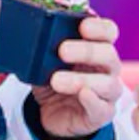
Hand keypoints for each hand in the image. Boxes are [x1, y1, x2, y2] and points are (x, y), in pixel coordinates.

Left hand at [31, 15, 123, 137]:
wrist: (51, 111)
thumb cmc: (55, 78)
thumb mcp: (45, 60)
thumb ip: (45, 46)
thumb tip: (29, 31)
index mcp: (98, 47)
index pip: (108, 32)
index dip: (99, 27)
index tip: (83, 26)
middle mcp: (108, 68)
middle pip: (109, 54)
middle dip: (86, 51)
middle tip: (62, 51)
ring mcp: (108, 92)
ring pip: (107, 83)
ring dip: (81, 79)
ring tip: (57, 80)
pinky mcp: (102, 113)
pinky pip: (102, 108)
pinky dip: (92, 100)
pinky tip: (82, 94)